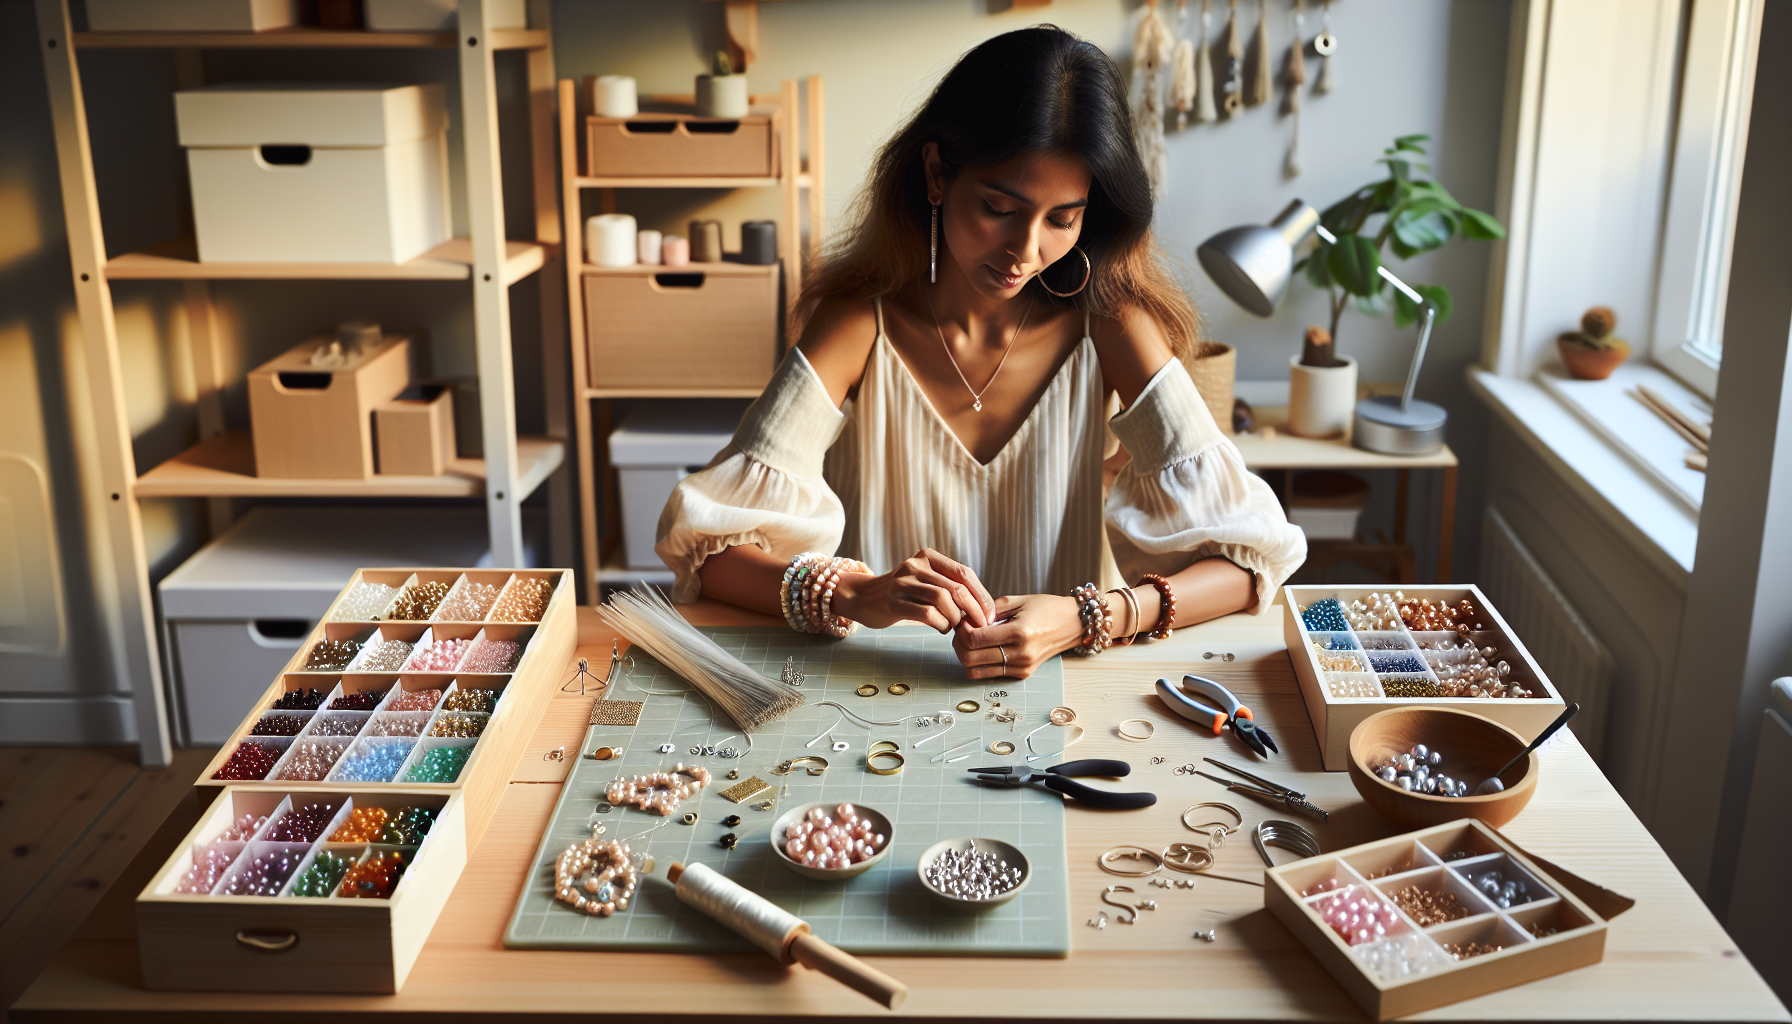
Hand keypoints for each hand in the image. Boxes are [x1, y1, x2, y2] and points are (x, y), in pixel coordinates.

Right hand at [832, 549, 994, 632]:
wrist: (862, 597)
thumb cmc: (902, 594)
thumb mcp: (924, 581)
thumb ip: (948, 586)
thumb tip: (982, 607)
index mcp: (928, 557)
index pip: (963, 573)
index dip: (981, 595)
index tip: (990, 614)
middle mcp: (916, 565)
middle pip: (956, 586)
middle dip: (974, 609)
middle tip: (982, 625)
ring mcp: (903, 582)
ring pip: (943, 599)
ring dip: (956, 618)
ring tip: (956, 627)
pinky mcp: (894, 601)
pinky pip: (927, 613)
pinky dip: (941, 624)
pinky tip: (942, 629)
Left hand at [952, 593, 1085, 679]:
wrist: (1073, 624)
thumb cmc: (1048, 608)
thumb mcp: (1017, 601)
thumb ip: (990, 610)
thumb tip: (968, 619)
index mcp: (1019, 633)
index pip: (974, 640)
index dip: (962, 630)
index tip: (964, 620)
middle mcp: (1020, 654)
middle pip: (971, 659)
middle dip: (959, 644)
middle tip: (962, 631)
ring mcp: (1021, 667)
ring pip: (976, 672)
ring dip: (966, 657)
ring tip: (971, 641)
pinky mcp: (1022, 674)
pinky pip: (989, 674)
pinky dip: (979, 663)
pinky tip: (983, 648)